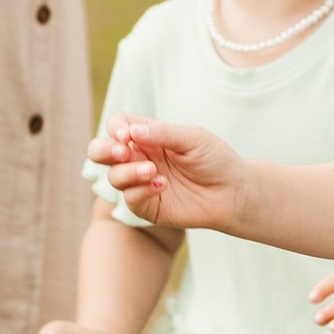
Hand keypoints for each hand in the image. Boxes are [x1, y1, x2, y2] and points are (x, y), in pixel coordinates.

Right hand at [90, 112, 249, 231]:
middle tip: (122, 152)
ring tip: (153, 170)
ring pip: (113, 176)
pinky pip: (130, 199)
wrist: (233, 191)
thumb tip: (130, 132)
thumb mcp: (192, 138)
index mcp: (147, 137)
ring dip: (127, 172)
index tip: (127, 135)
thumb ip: (161, 133)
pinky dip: (142, 190)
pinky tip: (163, 185)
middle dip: (103, 150)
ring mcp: (140, 183)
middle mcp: (139, 158)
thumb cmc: (214, 159)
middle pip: (100, 152)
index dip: (115, 128)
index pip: (117, 126)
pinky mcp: (147, 206)